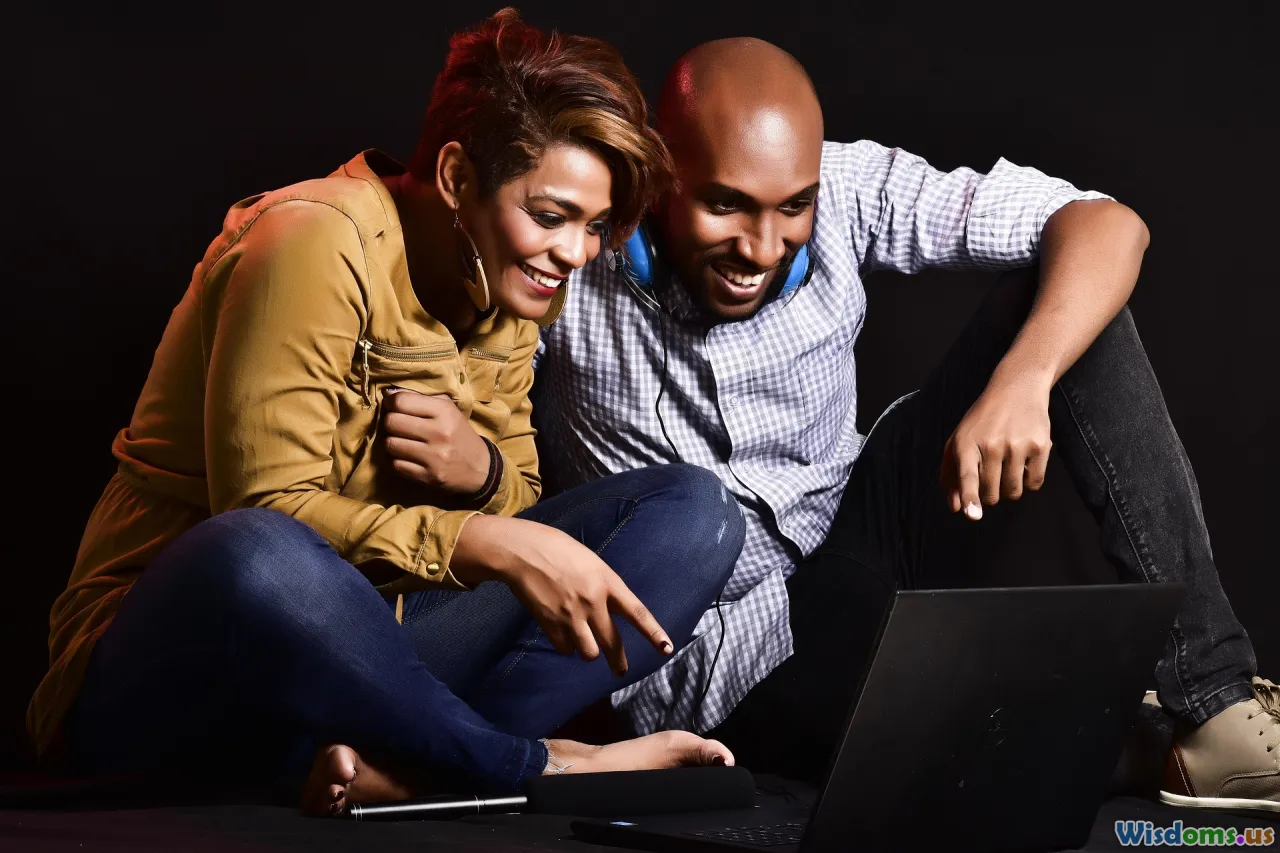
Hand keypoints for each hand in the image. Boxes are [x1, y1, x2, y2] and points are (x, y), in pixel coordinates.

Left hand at [382, 389, 489, 495]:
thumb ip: (420, 398)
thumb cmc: (458, 434)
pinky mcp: (429, 476)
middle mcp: (439, 433)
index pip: (401, 401)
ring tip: (403, 442)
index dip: (391, 403)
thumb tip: (388, 393)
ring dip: (393, 443)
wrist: (480, 468)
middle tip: (398, 426)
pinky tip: (408, 458)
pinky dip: (398, 461)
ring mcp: (434, 457)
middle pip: (392, 422)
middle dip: (390, 423)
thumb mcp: (447, 409)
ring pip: (390, 445)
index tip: (393, 407)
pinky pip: (396, 465)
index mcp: (444, 411)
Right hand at [452, 515, 674, 675]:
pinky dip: (565, 645)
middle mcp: (593, 601)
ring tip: (582, 642)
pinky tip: (561, 633)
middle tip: (621, 671)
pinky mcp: (550, 624)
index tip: (667, 649)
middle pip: (613, 643)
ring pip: (589, 653)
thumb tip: (610, 608)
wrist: (522, 551)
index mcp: (607, 581)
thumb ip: (603, 585)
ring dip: (587, 651)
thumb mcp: (590, 561)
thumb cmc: (557, 549)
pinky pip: (564, 648)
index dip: (653, 633)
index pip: (637, 612)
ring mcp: (571, 615)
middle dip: (619, 662)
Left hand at [940, 374, 1051, 519]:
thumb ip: (951, 475)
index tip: (973, 515)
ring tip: (1007, 468)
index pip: (967, 475)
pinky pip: (1034, 483)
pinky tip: (1023, 463)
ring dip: (1009, 490)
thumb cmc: (982, 421)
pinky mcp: (1040, 446)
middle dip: (990, 495)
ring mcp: (1017, 445)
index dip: (970, 497)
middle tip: (991, 475)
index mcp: (966, 443)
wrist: (1016, 388)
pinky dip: (1028, 482)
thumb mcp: (958, 441)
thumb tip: (956, 508)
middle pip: (991, 493)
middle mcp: (992, 444)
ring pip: (1013, 492)